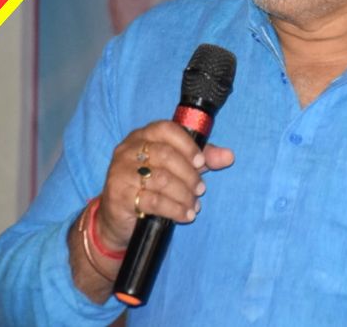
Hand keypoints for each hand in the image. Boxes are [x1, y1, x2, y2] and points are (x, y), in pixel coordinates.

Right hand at [95, 120, 233, 250]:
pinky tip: (185, 215)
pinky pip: (153, 201)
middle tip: (201, 190)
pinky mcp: (119, 195)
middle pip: (166, 155)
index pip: (166, 129)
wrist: (117, 218)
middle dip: (189, 175)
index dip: (187, 145)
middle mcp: (128, 150)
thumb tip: (229, 155)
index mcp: (142, 136)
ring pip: (161, 179)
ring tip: (194, 206)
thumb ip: (201, 159)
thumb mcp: (176, 169)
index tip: (202, 162)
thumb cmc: (148, 187)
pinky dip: (175, 209)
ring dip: (184, 195)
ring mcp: (120, 171)